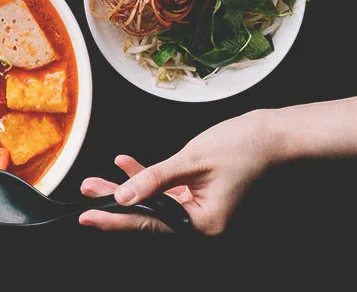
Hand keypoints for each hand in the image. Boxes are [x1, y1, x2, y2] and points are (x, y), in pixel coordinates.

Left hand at [79, 110, 277, 234]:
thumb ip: (154, 179)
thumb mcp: (190, 160)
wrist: (269, 134)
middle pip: (147, 214)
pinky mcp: (196, 192)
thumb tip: (123, 196)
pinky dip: (145, 175)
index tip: (89, 217)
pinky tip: (124, 163)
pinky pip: (163, 188)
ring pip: (151, 200)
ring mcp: (198, 207)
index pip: (150, 223)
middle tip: (87, 193)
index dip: (116, 219)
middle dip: (114, 202)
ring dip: (125, 187)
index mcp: (203, 223)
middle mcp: (200, 221)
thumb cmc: (240, 146)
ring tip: (95, 181)